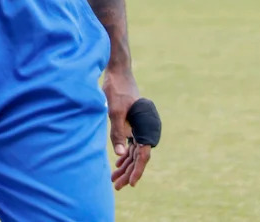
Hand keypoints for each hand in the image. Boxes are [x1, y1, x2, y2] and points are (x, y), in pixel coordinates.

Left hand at [103, 68, 150, 190]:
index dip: (137, 170)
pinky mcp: (132, 123)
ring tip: (115, 179)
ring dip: (125, 165)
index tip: (131, 183)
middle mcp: (144, 128)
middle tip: (117, 186)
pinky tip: (118, 163)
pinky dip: (124, 155)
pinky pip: (130, 144)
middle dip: (128, 172)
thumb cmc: (117, 89)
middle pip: (138, 156)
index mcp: (145, 126)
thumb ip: (117, 132)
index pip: (143, 155)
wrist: (118, 72)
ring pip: (134, 152)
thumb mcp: (114, 111)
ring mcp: (138, 126)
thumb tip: (120, 154)